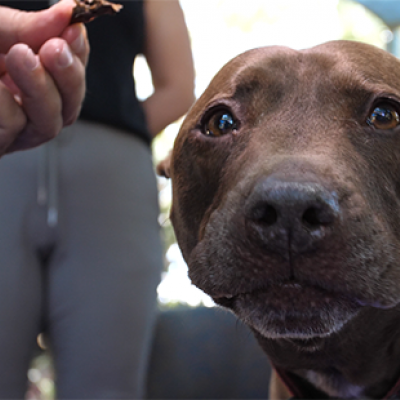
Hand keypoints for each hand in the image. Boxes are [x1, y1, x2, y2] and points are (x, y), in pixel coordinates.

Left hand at [0, 0, 88, 153]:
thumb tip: (68, 11)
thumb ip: (25, 27)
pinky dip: (5, 105)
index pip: (71, 73)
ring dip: (42, 91)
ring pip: (51, 124)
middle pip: (70, 105)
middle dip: (70, 77)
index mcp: (31, 79)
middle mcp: (29, 108)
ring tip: (21, 57)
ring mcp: (16, 132)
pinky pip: (15, 128)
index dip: (79, 54)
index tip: (75, 29)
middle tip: (57, 49)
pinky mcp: (0, 145)